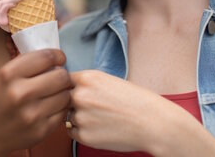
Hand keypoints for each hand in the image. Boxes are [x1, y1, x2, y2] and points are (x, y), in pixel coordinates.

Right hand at [0, 49, 70, 156]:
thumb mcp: (2, 77)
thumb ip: (27, 65)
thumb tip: (56, 58)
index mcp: (9, 74)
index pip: (47, 57)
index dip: (58, 56)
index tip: (59, 59)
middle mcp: (20, 93)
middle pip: (61, 76)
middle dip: (62, 75)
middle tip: (57, 78)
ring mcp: (32, 114)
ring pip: (66, 95)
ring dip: (63, 93)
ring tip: (53, 94)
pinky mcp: (41, 131)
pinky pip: (63, 113)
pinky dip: (60, 109)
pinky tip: (50, 108)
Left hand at [66, 70, 214, 155]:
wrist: (152, 122)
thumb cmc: (135, 101)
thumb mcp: (109, 81)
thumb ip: (86, 83)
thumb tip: (66, 88)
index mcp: (87, 78)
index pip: (63, 79)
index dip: (68, 86)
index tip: (75, 90)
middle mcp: (80, 95)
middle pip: (62, 98)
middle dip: (72, 102)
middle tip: (93, 107)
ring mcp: (81, 117)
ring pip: (67, 116)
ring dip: (78, 117)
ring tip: (101, 118)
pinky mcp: (84, 136)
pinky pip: (72, 131)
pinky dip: (81, 131)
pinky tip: (99, 127)